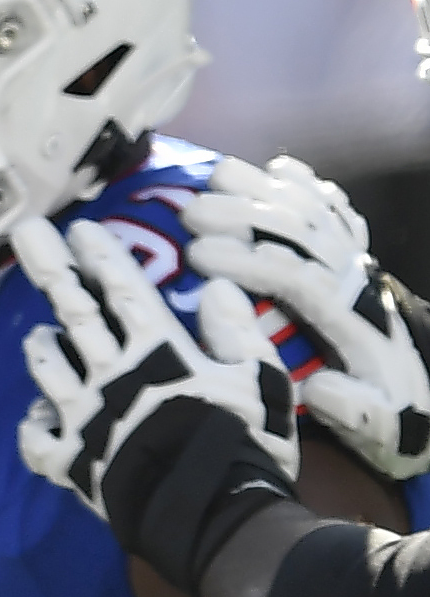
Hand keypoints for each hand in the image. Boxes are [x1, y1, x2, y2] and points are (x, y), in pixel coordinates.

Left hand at [13, 217, 299, 591]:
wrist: (217, 519)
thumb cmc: (248, 445)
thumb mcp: (262, 379)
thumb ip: (238, 330)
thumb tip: (216, 288)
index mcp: (159, 352)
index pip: (122, 291)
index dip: (101, 256)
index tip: (80, 226)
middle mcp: (112, 377)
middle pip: (74, 313)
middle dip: (50, 269)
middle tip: (25, 235)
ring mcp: (84, 419)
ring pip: (48, 369)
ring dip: (43, 347)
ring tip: (38, 334)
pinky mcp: (70, 462)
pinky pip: (35, 439)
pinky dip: (34, 424)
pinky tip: (40, 417)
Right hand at [184, 155, 429, 479]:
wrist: (428, 397)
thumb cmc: (392, 416)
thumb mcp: (381, 428)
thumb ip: (354, 410)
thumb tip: (319, 386)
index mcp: (354, 319)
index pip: (296, 277)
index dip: (247, 261)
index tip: (199, 256)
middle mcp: (358, 281)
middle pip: (300, 232)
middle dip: (244, 216)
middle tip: (190, 211)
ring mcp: (360, 263)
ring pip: (314, 211)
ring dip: (266, 189)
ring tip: (216, 174)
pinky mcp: (358, 258)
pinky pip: (336, 210)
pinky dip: (309, 184)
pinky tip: (279, 168)